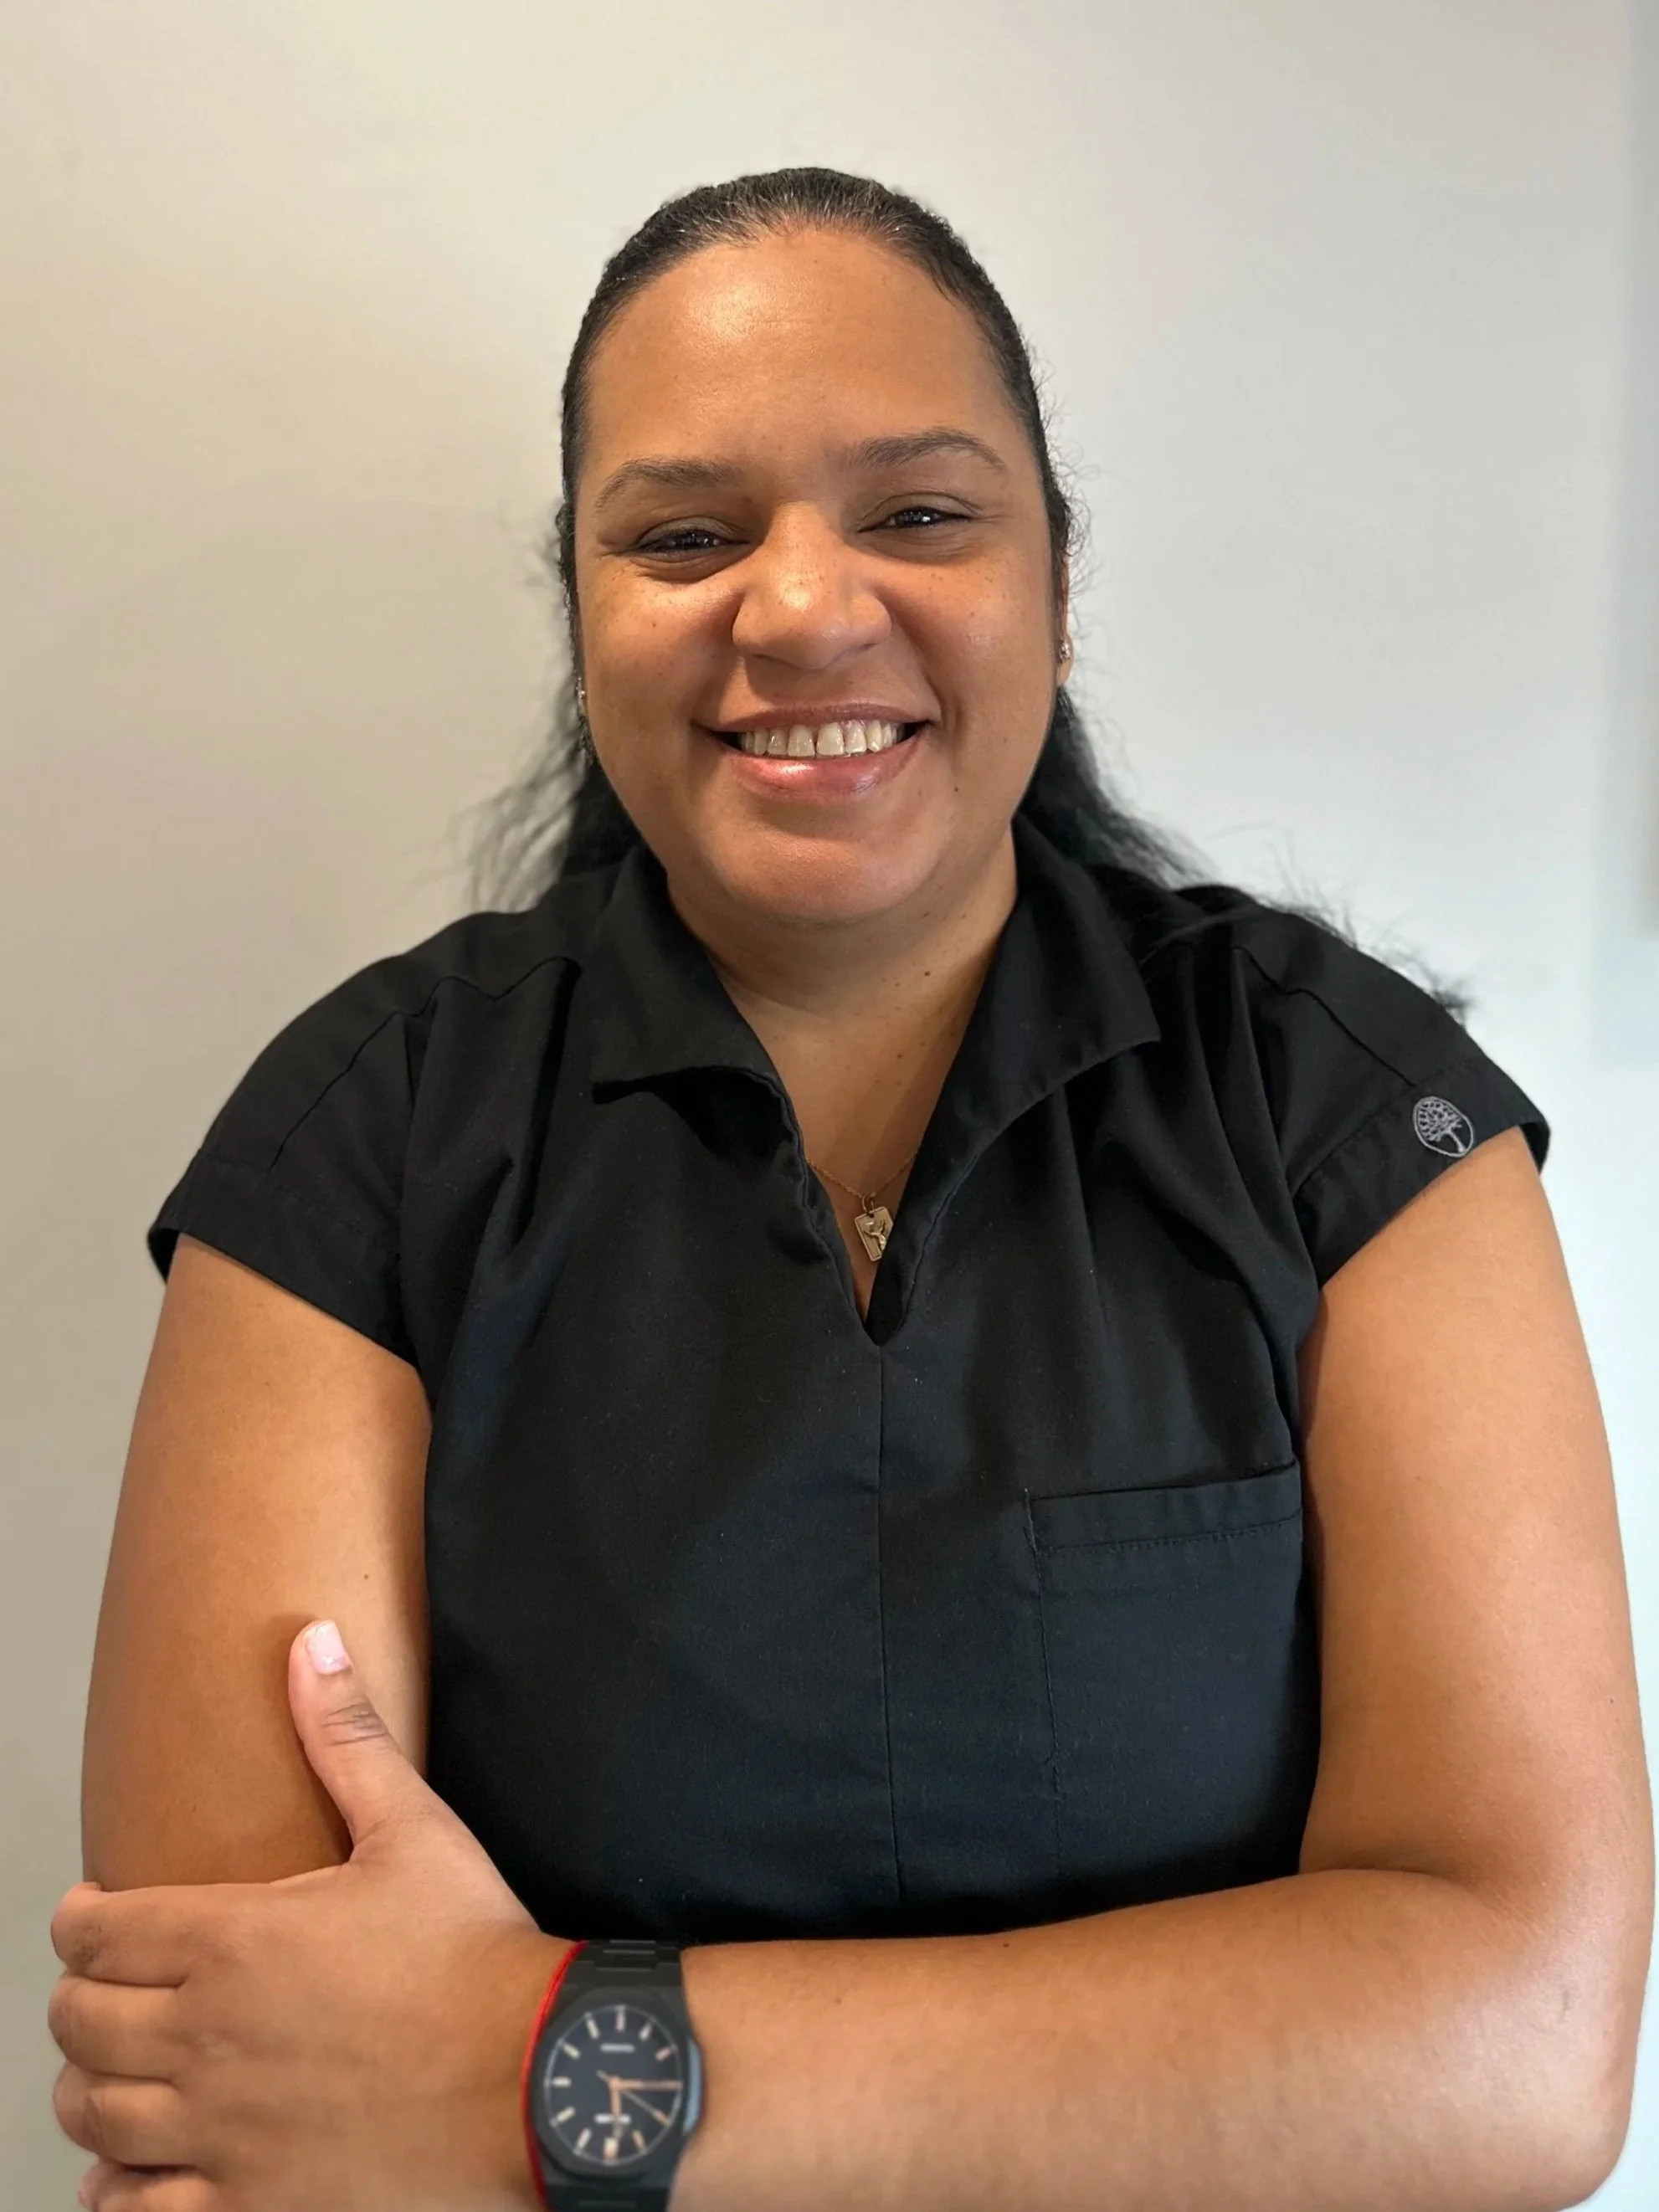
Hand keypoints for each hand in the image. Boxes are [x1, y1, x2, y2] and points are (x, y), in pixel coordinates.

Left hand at [49, 1620, 571, 2210]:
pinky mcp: (251, 2203)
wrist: (535, 2074)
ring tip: (114, 2075)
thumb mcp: (413, 1828)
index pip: (96, 1934)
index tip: (91, 1915)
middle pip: (79, 2025)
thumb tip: (312, 1640)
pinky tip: (130, 2176)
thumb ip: (346, 1735)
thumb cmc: (474, 1949)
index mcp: (232, 1940)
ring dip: (92, 2091)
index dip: (79, 1920)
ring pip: (94, 2118)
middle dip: (79, 2001)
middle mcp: (205, 2037)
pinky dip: (118, 2194)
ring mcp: (221, 2130)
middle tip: (104, 1990)